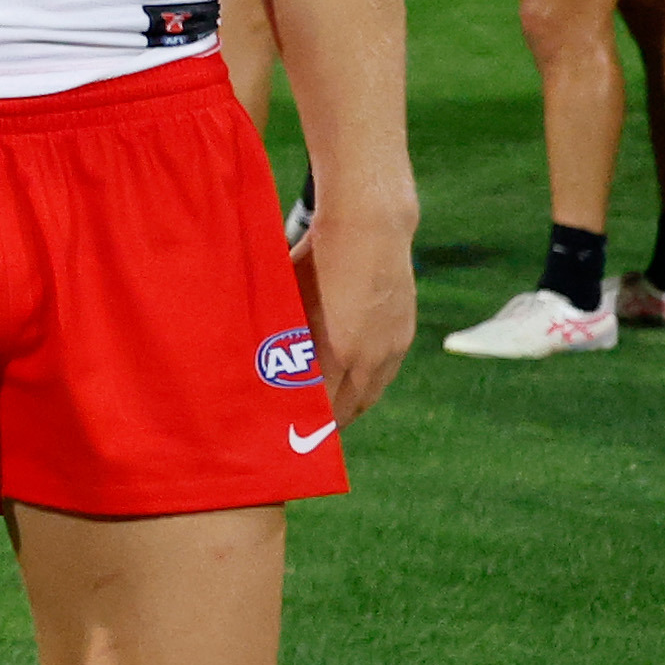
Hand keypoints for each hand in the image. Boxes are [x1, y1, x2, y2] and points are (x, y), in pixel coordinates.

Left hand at [296, 193, 415, 428]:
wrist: (370, 227)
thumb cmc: (315, 260)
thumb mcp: (287, 302)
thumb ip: (280, 341)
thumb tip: (260, 371)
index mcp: (337, 352)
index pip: (320, 408)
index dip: (303, 425)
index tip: (285, 436)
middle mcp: (370, 357)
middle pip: (347, 408)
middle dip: (324, 424)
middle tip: (301, 434)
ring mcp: (392, 348)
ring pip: (369, 394)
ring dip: (348, 407)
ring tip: (324, 416)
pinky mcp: (404, 336)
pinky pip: (384, 375)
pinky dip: (365, 387)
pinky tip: (349, 385)